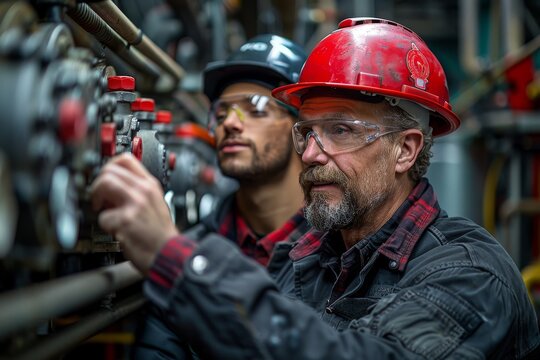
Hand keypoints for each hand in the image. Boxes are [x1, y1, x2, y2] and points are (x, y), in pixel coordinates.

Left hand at [90, 153, 178, 273]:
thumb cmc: (160, 233)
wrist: (168, 253)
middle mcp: (143, 191)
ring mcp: (134, 204)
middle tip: (100, 198)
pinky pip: (103, 217)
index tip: (105, 176)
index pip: (126, 159)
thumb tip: (113, 187)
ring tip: (104, 210)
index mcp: (150, 185)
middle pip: (109, 171)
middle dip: (98, 184)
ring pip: (103, 184)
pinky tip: (116, 230)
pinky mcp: (125, 221)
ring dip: (96, 198)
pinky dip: (106, 225)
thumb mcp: (156, 203)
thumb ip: (137, 191)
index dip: (109, 166)